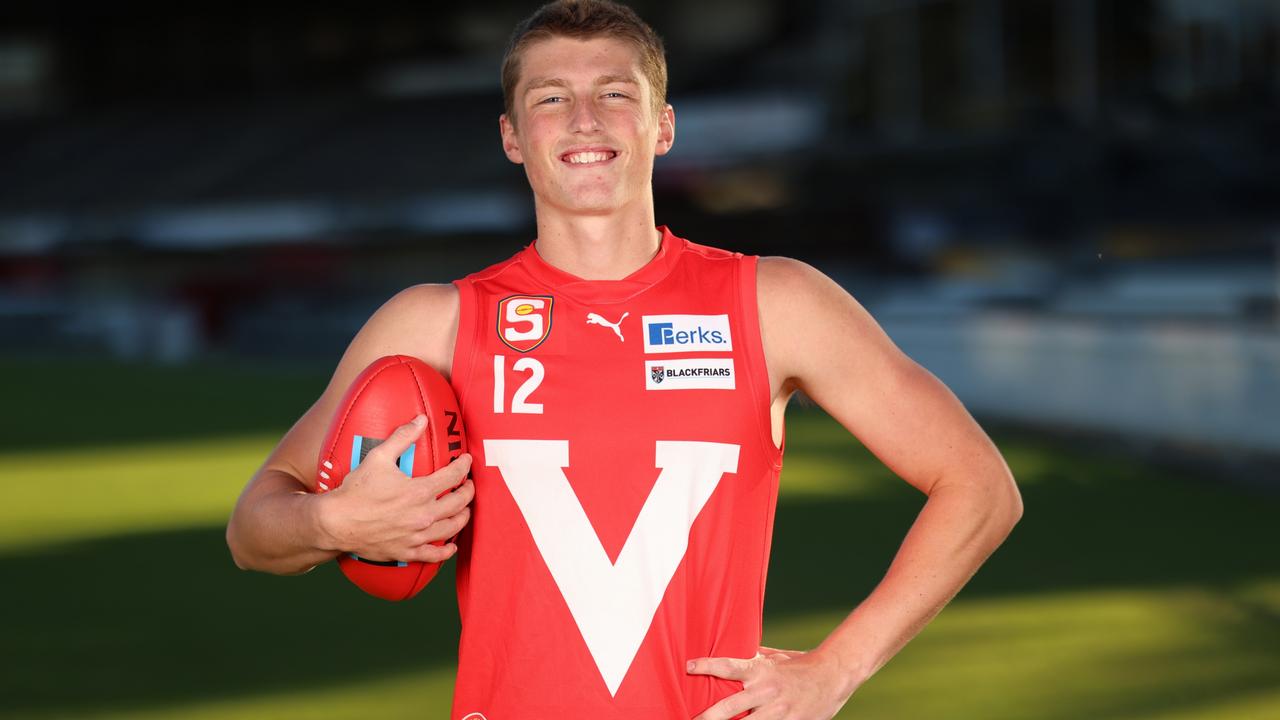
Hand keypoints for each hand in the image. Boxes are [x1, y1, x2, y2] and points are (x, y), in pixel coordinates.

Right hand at [318, 414, 473, 563]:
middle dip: (468, 491)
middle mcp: (423, 515)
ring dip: (463, 516)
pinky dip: (446, 550)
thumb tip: (421, 419)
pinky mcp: (407, 552)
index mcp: (419, 491)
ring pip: (452, 528)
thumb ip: (402, 437)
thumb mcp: (379, 457)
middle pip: (459, 503)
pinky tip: (451, 546)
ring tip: (464, 509)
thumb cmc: (356, 491)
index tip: (467, 461)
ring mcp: (416, 536)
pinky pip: (434, 554)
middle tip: (468, 484)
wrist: (336, 523)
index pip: (453, 476)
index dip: (464, 466)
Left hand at [688, 646, 853, 719]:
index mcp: (760, 670)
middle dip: (707, 717)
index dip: (707, 666)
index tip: (688, 666)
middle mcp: (765, 691)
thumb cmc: (801, 664)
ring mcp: (778, 710)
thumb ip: (755, 657)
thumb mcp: (776, 656)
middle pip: (729, 707)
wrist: (833, 674)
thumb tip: (734, 648)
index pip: (728, 666)